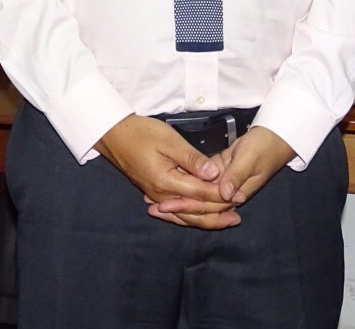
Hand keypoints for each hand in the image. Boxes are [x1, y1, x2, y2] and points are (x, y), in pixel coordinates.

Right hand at [95, 114, 238, 229]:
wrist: (114, 135)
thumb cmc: (141, 133)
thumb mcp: (169, 140)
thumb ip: (192, 159)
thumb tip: (214, 174)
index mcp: (167, 182)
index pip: (201, 194)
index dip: (222, 195)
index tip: (241, 195)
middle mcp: (162, 194)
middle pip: (194, 211)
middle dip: (218, 213)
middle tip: (238, 215)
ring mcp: (156, 195)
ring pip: (185, 215)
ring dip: (207, 218)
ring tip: (226, 220)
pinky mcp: (154, 192)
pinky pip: (176, 210)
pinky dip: (191, 215)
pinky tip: (200, 215)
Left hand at [150, 127, 295, 223]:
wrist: (274, 139)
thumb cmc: (264, 147)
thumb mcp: (250, 158)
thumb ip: (236, 175)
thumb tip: (224, 193)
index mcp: (236, 194)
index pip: (208, 205)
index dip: (187, 206)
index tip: (166, 205)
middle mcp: (229, 195)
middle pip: (200, 208)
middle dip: (177, 210)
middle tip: (152, 209)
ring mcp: (223, 187)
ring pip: (197, 200)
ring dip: (178, 203)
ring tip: (155, 205)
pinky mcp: (219, 175)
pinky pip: (199, 187)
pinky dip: (184, 190)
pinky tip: (168, 190)